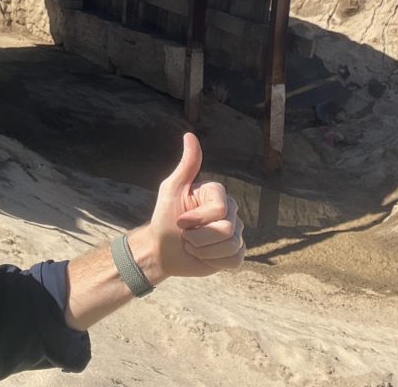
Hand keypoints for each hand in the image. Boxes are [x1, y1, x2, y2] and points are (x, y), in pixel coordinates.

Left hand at [135, 133, 245, 280]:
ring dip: (203, 250)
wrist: (162, 249)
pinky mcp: (236, 253)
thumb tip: (190, 135)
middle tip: (185, 235)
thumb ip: (186, 165)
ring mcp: (236, 233)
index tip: (180, 220)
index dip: (196, 219)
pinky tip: (204, 256)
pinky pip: (235, 260)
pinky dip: (214, 261)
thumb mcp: (171, 189)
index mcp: (218, 194)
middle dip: (198, 237)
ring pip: (230, 246)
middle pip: (226, 229)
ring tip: (193, 245)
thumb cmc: (164, 217)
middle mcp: (232, 211)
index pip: (220, 209)